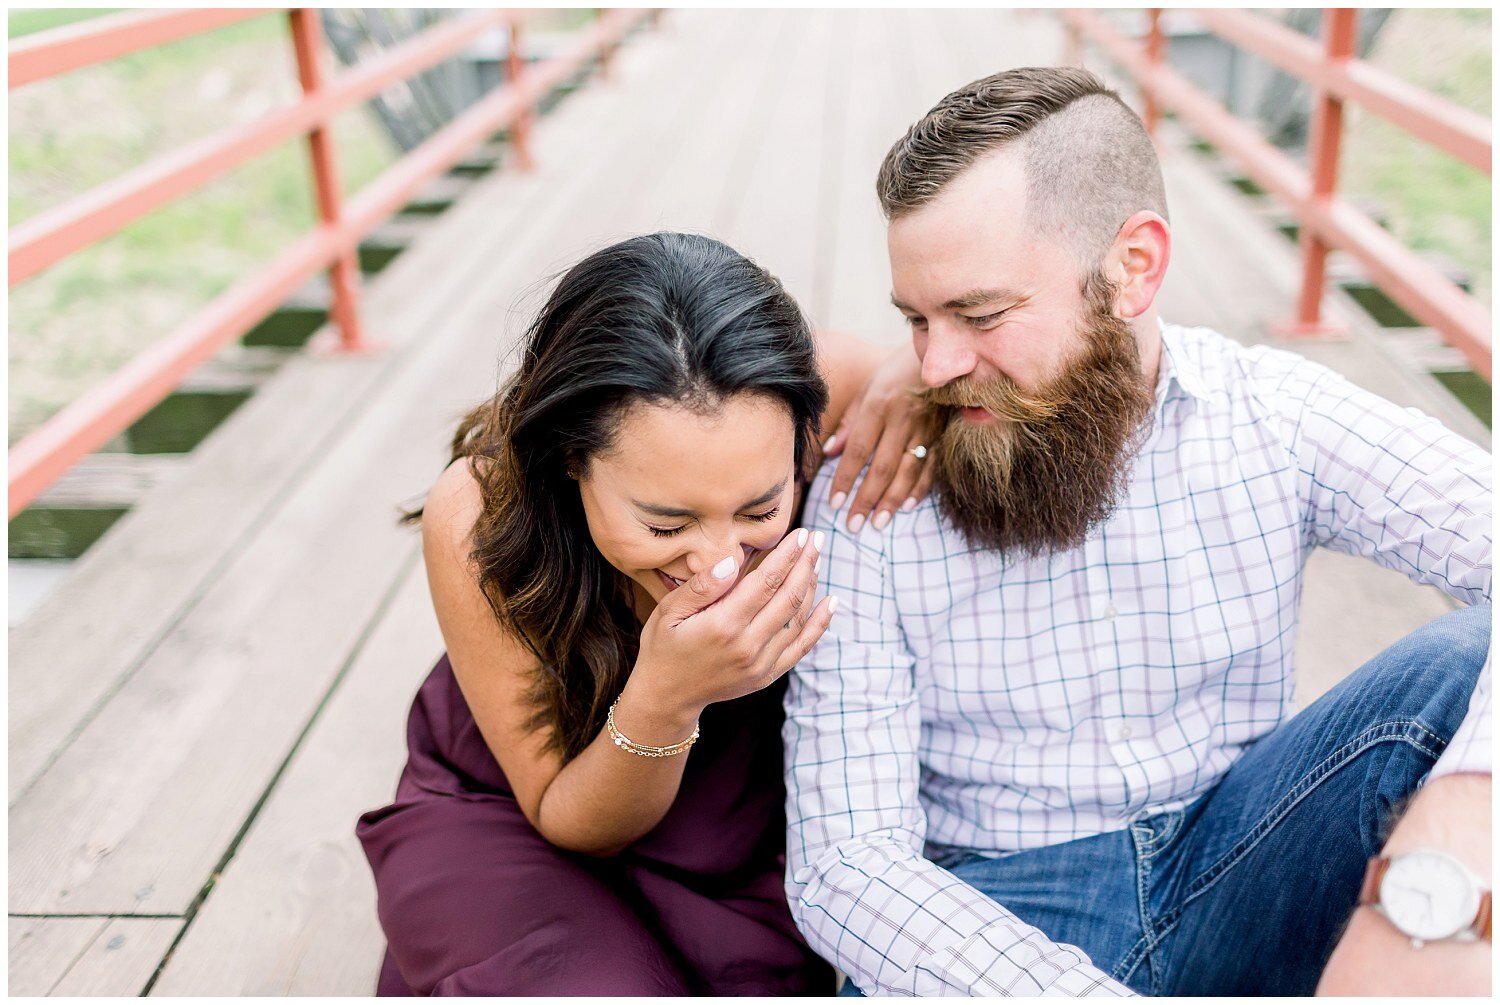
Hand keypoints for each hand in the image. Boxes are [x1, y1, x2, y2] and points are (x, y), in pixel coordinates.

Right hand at [622, 528, 835, 732]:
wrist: (667, 696)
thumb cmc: (664, 646)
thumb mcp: (668, 611)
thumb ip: (702, 586)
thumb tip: (732, 562)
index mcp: (723, 625)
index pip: (766, 582)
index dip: (786, 555)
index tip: (800, 535)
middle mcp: (747, 646)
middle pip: (789, 597)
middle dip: (806, 564)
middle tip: (816, 539)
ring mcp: (760, 664)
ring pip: (798, 619)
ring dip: (811, 587)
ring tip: (816, 560)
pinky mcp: (767, 675)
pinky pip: (801, 646)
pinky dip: (819, 624)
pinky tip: (830, 601)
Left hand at [824, 344, 937, 532]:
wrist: (943, 355)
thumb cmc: (896, 372)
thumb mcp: (868, 389)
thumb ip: (850, 422)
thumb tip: (829, 452)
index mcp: (879, 405)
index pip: (858, 450)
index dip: (845, 479)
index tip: (834, 503)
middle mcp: (903, 418)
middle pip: (882, 467)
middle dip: (866, 499)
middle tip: (853, 525)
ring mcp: (927, 428)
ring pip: (908, 471)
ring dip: (892, 500)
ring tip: (878, 523)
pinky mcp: (944, 434)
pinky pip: (932, 466)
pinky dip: (920, 488)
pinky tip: (907, 505)